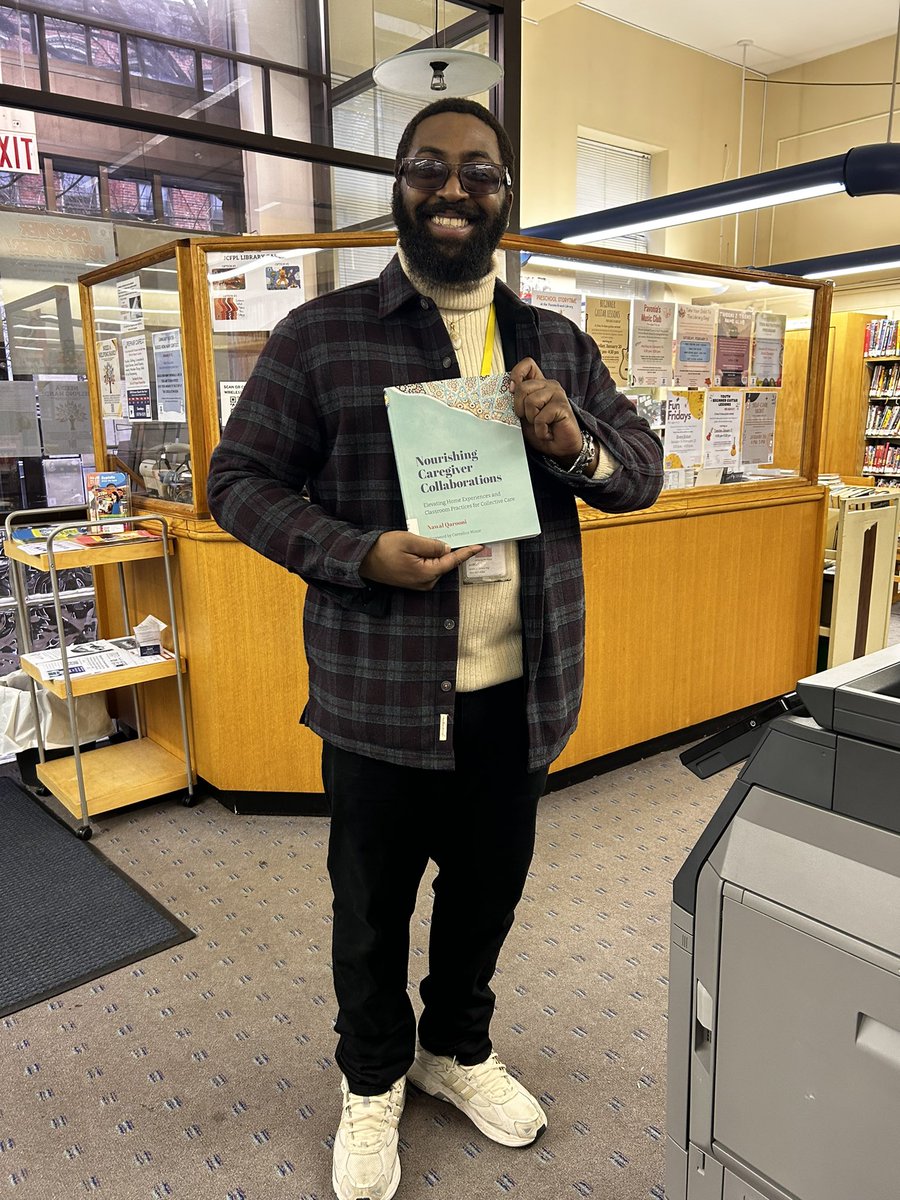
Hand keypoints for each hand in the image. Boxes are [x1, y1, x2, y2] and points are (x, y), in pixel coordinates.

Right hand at [360, 531, 482, 590]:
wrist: (362, 561)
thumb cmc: (383, 549)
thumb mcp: (409, 541)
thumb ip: (431, 545)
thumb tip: (448, 548)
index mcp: (427, 573)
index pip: (452, 561)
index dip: (467, 552)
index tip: (480, 545)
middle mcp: (426, 581)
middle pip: (446, 562)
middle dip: (453, 548)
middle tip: (460, 531)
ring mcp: (419, 582)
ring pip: (437, 564)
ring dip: (439, 551)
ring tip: (441, 534)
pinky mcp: (413, 579)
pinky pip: (428, 566)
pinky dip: (431, 556)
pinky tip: (429, 544)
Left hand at [509, 357, 583, 462]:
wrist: (560, 448)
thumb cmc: (543, 430)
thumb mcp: (524, 415)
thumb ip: (517, 401)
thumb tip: (507, 390)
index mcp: (539, 384)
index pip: (527, 364)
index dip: (516, 374)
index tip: (512, 390)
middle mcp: (549, 385)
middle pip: (522, 387)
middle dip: (519, 408)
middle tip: (529, 419)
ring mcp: (557, 394)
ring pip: (530, 401)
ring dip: (531, 420)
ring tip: (541, 425)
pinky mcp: (562, 406)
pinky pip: (540, 417)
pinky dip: (540, 430)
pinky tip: (548, 431)